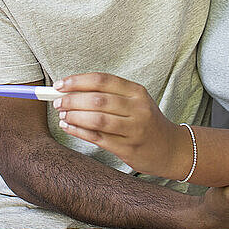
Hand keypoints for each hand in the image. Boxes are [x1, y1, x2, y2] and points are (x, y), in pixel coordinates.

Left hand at [53, 72, 189, 179]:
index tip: (60, 84)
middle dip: (72, 100)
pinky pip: (97, 138)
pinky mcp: (128, 149)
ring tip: (62, 115)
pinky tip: (68, 127)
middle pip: (97, 99)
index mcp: (137, 91)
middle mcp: (137, 109)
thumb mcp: (135, 101)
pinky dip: (78, 131)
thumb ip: (108, 94)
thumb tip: (71, 89)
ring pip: (96, 119)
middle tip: (57, 102)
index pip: (102, 80)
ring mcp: (134, 130)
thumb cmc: (146, 121)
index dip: (78, 81)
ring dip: (74, 116)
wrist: (171, 148)